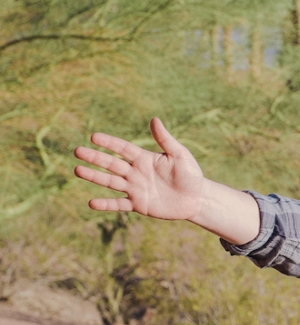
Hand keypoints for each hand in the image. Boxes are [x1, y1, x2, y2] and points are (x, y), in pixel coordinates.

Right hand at [74, 116, 206, 218]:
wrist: (196, 199)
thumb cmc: (190, 174)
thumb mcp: (180, 155)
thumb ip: (165, 140)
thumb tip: (154, 119)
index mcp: (144, 158)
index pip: (123, 148)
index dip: (109, 143)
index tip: (94, 137)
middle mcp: (136, 172)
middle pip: (111, 164)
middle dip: (95, 158)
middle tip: (77, 151)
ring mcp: (135, 189)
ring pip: (111, 182)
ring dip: (94, 176)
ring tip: (77, 170)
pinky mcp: (138, 205)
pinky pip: (119, 204)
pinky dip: (106, 205)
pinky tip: (91, 203)